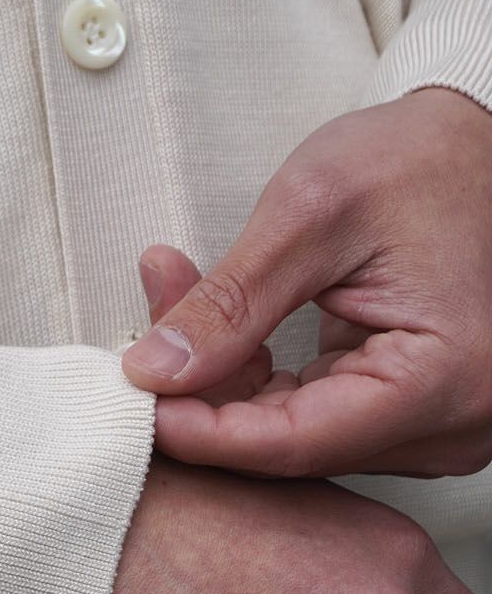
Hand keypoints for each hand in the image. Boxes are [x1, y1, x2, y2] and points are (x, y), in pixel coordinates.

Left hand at [119, 86, 491, 477]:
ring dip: (228, 388)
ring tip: (178, 304)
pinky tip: (225, 337)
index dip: (202, 432)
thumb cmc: (421, 162)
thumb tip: (156, 371)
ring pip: (297, 438)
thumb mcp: (309, 216)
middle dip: (206, 401)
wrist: (473, 146)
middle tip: (140, 344)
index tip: (135, 402)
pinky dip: (261, 385)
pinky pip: (317, 420)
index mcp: (446, 379)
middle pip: (293, 447)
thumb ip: (229, 304)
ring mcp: (436, 426)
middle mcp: (454, 423)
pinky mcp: (412, 413)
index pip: (296, 443)